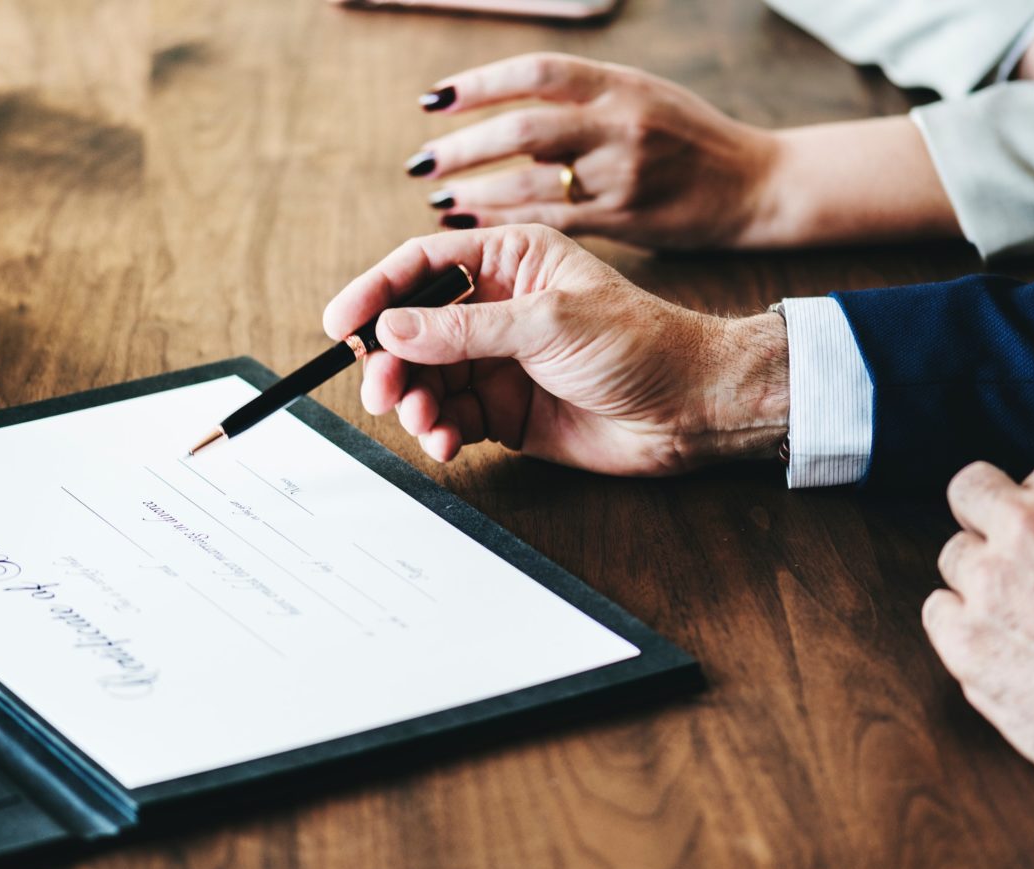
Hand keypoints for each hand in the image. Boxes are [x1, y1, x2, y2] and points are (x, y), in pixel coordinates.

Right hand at [322, 224, 788, 474]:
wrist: (692, 409)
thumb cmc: (641, 345)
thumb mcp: (549, 324)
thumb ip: (465, 330)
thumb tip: (391, 327)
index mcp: (511, 261)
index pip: (422, 266)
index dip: (375, 291)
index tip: (341, 324)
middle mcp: (498, 307)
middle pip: (413, 328)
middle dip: (391, 361)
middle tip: (382, 392)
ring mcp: (498, 360)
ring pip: (426, 378)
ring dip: (413, 402)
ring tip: (423, 422)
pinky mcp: (504, 410)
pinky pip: (450, 417)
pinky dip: (438, 431)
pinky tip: (445, 442)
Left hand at [408, 53, 958, 250]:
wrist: (754, 185)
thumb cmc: (689, 138)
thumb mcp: (642, 95)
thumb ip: (582, 99)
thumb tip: (506, 108)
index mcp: (620, 85)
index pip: (536, 75)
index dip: (479, 84)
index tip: (433, 100)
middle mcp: (620, 125)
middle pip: (525, 130)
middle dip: (464, 146)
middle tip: (421, 160)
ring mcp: (622, 175)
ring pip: (533, 182)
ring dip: (477, 190)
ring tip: (439, 197)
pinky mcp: (624, 220)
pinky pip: (552, 221)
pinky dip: (506, 221)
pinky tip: (473, 223)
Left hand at [923, 460, 1033, 762]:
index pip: (1029, 479)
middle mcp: (1023, 525)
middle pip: (970, 493)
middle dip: (986, 520)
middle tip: (1011, 558)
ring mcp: (986, 580)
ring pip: (953, 558)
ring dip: (977, 582)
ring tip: (1023, 620)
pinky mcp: (961, 635)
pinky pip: (937, 611)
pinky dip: (959, 627)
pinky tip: (999, 648)